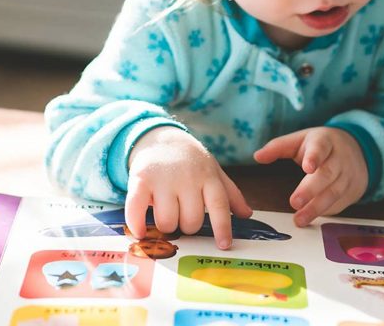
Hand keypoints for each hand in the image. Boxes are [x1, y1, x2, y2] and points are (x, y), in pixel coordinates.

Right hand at [125, 127, 252, 249]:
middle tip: (182, 217)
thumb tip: (246, 215)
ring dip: (166, 226)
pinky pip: (137, 208)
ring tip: (165, 215)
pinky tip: (140, 232)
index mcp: (207, 177)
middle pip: (190, 221)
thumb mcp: (212, 171)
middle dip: (187, 226)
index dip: (222, 228)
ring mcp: (162, 179)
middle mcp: (186, 178)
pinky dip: (137, 224)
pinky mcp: (140, 179)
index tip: (224, 245)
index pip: (219, 205)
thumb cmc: (189, 160)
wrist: (159, 137)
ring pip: (167, 221)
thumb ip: (230, 193)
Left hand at [253, 127, 368, 226]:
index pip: (320, 148)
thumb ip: (278, 147)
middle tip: (294, 203)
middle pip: (327, 174)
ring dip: (316, 208)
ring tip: (299, 220)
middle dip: (311, 190)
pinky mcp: (352, 191)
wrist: (356, 150)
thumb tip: (257, 156)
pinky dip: (326, 212)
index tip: (308, 168)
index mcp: (324, 142)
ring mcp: (348, 175)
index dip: (314, 157)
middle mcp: (339, 159)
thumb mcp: (300, 140)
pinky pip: (339, 203)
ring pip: (334, 192)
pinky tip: (312, 219)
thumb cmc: (320, 146)